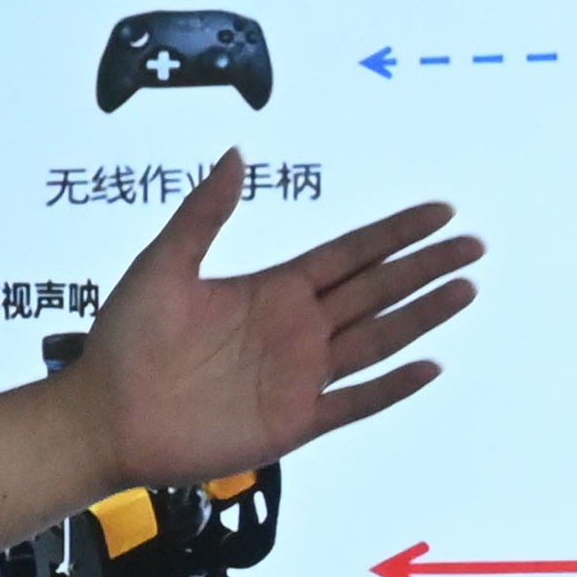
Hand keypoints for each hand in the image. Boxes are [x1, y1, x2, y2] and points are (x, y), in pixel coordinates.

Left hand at [78, 154, 477, 490]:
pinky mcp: (293, 421)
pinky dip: (391, 387)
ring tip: (464, 289)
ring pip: (377, 339)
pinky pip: (354, 402)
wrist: (104, 417)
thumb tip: (236, 155)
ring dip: (422, 316)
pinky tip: (427, 366)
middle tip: (472, 244)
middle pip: (376, 291)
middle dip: (425, 266)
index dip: (394, 233)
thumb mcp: (164, 264)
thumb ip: (204, 213)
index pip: (350, 254)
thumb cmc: (124, 343)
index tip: (437, 212)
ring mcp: (298, 376)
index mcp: (272, 289)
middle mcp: (295, 329)